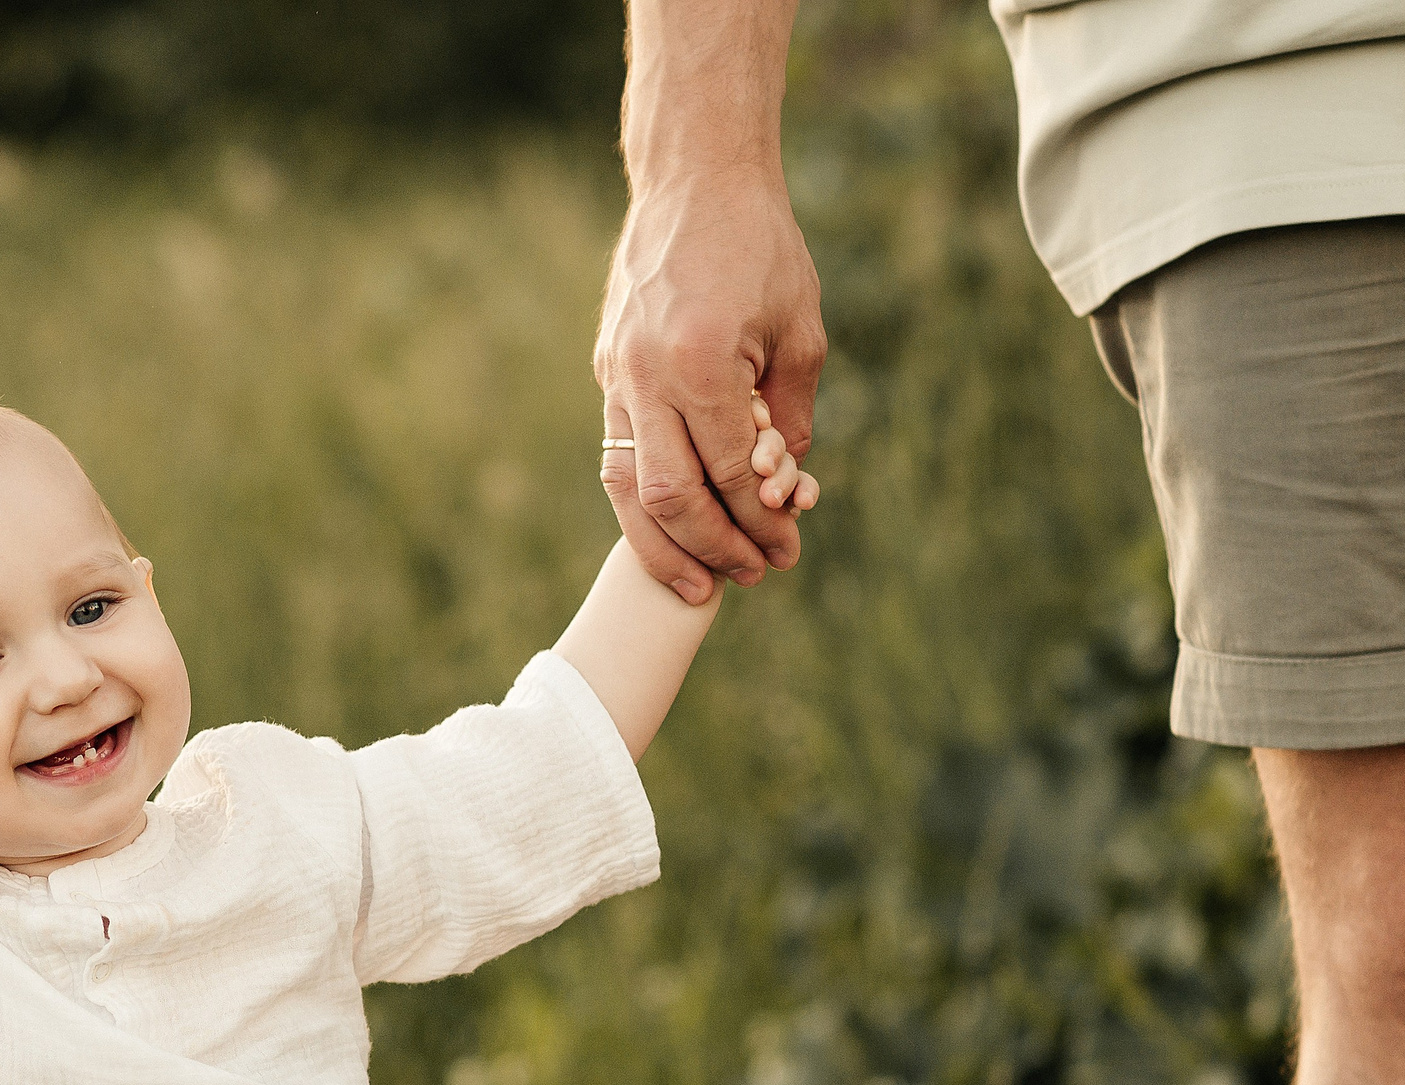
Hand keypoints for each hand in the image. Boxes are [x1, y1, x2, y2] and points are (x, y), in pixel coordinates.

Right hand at [595, 171, 824, 602]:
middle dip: (713, 549)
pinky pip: (617, 454)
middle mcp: (647, 377)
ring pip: (625, 489)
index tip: (788, 549)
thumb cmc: (759, 246)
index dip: (762, 521)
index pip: (730, 473)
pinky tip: (669, 528)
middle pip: (670, 498)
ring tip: (694, 586)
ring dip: (661, 546)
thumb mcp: (798, 329)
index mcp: (701, 362)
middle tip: (750, 577)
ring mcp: (616, 376)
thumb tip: (781, 488)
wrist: (694, 179)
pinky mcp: (606, 372)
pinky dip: (641, 502)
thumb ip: (789, 415)